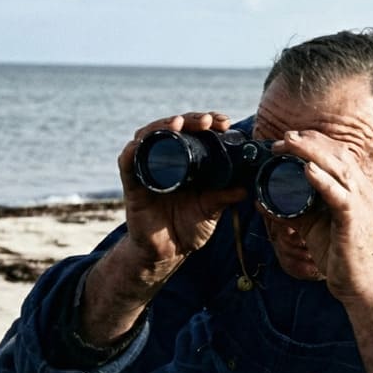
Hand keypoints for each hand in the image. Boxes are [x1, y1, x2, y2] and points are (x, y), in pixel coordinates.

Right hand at [80, 112, 245, 347]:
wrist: (167, 252)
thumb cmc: (189, 227)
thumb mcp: (211, 210)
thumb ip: (224, 198)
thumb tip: (245, 189)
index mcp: (187, 161)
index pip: (195, 132)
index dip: (208, 122)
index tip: (224, 122)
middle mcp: (166, 159)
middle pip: (173, 128)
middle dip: (190, 120)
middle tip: (208, 121)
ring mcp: (148, 169)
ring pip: (149, 137)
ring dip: (162, 126)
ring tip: (179, 123)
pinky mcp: (133, 184)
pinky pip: (127, 162)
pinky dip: (132, 150)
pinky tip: (141, 142)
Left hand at [266, 129, 372, 300]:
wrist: (360, 285)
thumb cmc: (341, 256)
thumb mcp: (313, 227)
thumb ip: (293, 211)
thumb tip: (264, 201)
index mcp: (357, 189)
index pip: (338, 154)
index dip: (313, 142)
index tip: (287, 140)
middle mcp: (363, 191)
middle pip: (337, 154)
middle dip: (309, 141)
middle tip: (283, 138)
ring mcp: (361, 203)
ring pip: (338, 167)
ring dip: (311, 152)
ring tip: (289, 144)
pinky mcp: (354, 219)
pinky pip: (338, 194)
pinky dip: (322, 179)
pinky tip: (307, 169)